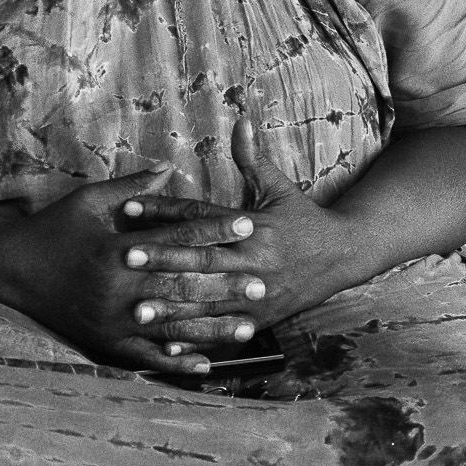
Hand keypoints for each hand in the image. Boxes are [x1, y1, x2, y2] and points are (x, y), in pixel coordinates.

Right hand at [0, 167, 241, 375]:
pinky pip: (148, 357)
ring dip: (214, 327)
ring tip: (249, 324)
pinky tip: (207, 364)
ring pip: (173, 327)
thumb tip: (169, 168)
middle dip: (225, 283)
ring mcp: (111, 321)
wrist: (10, 269)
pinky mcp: (104, 344)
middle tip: (263, 280)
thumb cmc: (52, 228)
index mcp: (116, 249)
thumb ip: (131, 187)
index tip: (247, 224)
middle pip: (183, 285)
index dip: (214, 229)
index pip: (177, 237)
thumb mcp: (88, 200)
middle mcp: (118, 288)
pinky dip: (178, 362)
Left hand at [121, 119, 363, 352]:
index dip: (164, 211)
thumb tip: (240, 119)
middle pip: (200, 260)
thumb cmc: (302, 218)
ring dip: (172, 307)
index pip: (200, 217)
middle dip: (161, 260)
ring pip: (208, 302)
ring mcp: (257, 295)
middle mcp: (254, 262)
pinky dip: (197, 339)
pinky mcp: (259, 319)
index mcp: (253, 227)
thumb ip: (252, 157)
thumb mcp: (278, 187)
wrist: (342, 257)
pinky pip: (224, 332)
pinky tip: (169, 346)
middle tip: (123, 258)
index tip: (128, 208)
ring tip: (137, 310)